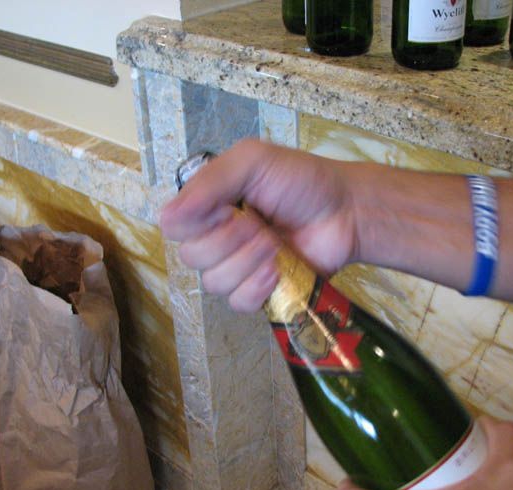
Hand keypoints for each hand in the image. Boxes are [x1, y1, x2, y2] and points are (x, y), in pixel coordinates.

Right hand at [160, 140, 360, 311]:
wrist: (345, 212)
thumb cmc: (302, 181)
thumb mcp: (253, 161)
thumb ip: (211, 180)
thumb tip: (167, 215)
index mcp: (209, 205)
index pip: (173, 225)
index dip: (199, 222)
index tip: (229, 209)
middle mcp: (216, 237)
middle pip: (191, 257)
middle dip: (230, 241)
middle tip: (261, 225)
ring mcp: (237, 267)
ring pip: (214, 282)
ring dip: (248, 262)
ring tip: (275, 246)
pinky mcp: (258, 292)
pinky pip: (238, 303)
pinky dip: (258, 288)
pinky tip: (278, 271)